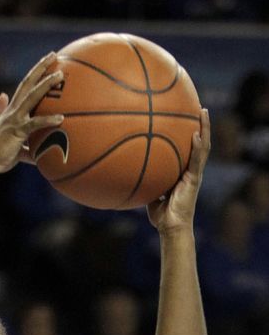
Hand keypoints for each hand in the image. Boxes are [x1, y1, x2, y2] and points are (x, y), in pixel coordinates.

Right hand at [0, 53, 64, 174]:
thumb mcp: (16, 151)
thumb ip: (29, 150)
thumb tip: (41, 157)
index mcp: (11, 112)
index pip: (24, 88)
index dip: (34, 75)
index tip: (45, 64)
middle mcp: (13, 111)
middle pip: (28, 83)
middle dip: (41, 67)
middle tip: (53, 54)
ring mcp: (15, 119)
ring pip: (32, 96)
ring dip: (46, 83)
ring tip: (60, 73)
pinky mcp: (17, 131)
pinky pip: (35, 123)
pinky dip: (48, 120)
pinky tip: (61, 118)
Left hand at [147, 108, 210, 232]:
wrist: (171, 228)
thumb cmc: (161, 215)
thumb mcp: (151, 194)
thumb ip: (147, 182)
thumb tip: (131, 173)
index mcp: (183, 172)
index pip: (188, 148)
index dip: (189, 133)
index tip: (186, 116)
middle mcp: (191, 170)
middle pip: (199, 142)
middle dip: (200, 124)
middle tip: (198, 106)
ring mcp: (194, 174)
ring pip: (203, 146)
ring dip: (204, 128)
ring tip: (203, 111)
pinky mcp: (194, 180)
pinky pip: (197, 160)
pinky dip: (198, 147)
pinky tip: (195, 134)